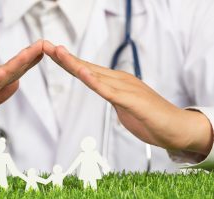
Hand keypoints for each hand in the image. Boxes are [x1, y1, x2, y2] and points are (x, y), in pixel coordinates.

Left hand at [43, 40, 212, 155]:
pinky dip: (96, 83)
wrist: (177, 128)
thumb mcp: (123, 107)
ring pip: (96, 75)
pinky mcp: (133, 101)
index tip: (51, 53)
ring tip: (58, 52)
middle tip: (45, 46)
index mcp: (115, 82)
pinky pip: (111, 92)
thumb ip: (112, 97)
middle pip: (87, 67)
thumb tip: (104, 93)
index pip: (87, 70)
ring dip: (76, 64)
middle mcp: (119, 81)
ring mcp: (126, 89)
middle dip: (64, 58)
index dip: (68, 62)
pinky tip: (84, 74)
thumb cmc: (150, 118)